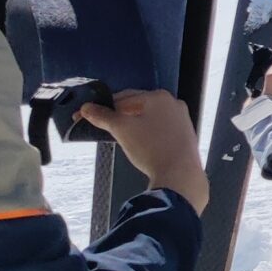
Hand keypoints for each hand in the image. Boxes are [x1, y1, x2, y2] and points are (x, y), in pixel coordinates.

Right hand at [76, 88, 209, 212]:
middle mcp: (173, 103)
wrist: (179, 174)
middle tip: (101, 124)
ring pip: (149, 117)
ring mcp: (182, 118)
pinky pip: (160, 128)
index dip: (104, 106)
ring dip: (132, 123)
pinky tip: (139, 142)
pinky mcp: (185, 134)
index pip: (124, 96)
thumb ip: (103, 117)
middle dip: (118, 114)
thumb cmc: (151, 147)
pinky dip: (146, 132)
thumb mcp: (122, 130)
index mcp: (158, 96)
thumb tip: (86, 108)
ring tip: (119, 134)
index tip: (89, 114)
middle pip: (137, 105)